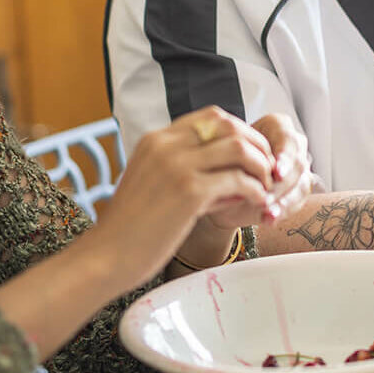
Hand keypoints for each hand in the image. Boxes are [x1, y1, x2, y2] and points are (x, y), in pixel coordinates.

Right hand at [96, 107, 274, 269]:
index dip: (240, 131)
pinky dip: (255, 189)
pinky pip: (238, 179)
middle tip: (267, 169)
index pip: (211, 117)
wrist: (106, 256)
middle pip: (229, 125)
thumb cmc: (131, 228)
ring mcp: (177, 166)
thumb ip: (186, 171)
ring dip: (260, 165)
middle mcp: (166, 145)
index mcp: (155, 140)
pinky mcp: (189, 192)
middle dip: (256, 144)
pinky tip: (257, 202)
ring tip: (265, 186)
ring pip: (238, 147)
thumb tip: (233, 173)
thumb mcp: (153, 185)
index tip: (252, 153)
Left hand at [200, 112, 314, 230]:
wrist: (221, 189)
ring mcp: (297, 169)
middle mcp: (291, 146)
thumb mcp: (225, 158)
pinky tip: (269, 218)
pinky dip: (282, 211)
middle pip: (298, 163)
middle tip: (267, 197)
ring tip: (266, 212)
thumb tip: (244, 171)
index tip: (276, 172)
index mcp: (277, 127)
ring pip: (300, 184)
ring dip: (282, 200)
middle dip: (282, 183)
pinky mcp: (298, 190)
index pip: (287, 137)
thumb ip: (237, 160)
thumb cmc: (223, 166)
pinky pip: (297, 201)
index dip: (284, 156)